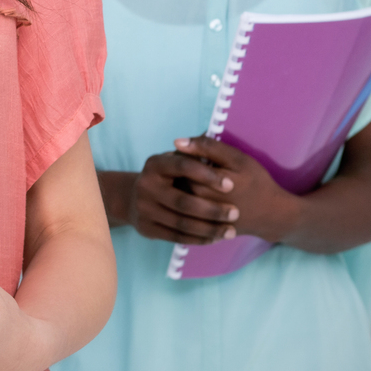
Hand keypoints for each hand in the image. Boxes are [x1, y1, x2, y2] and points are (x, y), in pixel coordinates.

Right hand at [107, 146, 239, 244]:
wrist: (135, 199)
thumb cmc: (168, 177)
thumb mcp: (176, 159)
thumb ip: (194, 150)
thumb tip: (213, 131)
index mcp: (154, 164)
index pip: (183, 167)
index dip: (208, 176)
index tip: (231, 185)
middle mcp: (145, 185)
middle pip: (183, 201)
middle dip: (212, 209)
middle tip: (235, 213)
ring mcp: (143, 208)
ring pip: (182, 223)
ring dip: (209, 228)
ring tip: (231, 231)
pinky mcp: (146, 228)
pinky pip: (177, 237)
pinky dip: (198, 239)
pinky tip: (215, 238)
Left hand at [174, 136, 300, 242]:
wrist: (272, 214)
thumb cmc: (255, 182)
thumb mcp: (237, 159)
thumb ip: (208, 147)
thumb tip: (177, 141)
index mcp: (206, 182)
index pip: (179, 164)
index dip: (182, 155)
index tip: (192, 153)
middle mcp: (200, 202)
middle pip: (176, 181)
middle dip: (181, 170)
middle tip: (194, 166)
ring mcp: (201, 218)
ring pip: (179, 196)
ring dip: (182, 185)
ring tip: (198, 180)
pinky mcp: (203, 228)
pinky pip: (185, 212)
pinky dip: (188, 201)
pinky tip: (200, 195)